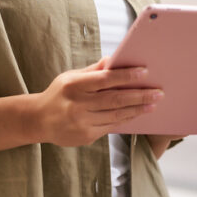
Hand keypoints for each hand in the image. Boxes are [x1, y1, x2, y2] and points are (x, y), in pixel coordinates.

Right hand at [32, 59, 160, 146]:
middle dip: (139, 95)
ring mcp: (82, 122)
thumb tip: (114, 60)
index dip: (126, 76)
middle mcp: (78, 104)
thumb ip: (93, 70)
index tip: (144, 72)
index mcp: (74, 85)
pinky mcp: (86, 136)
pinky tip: (136, 114)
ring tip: (153, 104)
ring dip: (137, 109)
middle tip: (158, 92)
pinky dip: (126, 119)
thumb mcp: (70, 77)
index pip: (105, 79)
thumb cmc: (58, 94)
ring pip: (116, 115)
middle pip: (115, 99)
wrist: (38, 120)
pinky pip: (111, 126)